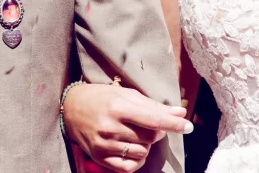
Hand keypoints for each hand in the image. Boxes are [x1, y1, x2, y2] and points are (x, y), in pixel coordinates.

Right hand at [63, 83, 192, 172]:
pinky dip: (137, 160)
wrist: (71, 108)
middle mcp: (111, 126)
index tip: (188, 126)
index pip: (153, 119)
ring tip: (136, 134)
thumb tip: (181, 112)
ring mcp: (104, 144)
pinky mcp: (99, 157)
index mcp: (119, 106)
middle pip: (149, 137)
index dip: (173, 124)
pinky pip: (128, 167)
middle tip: (150, 125)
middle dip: (157, 132)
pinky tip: (134, 150)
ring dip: (146, 146)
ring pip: (141, 152)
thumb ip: (154, 106)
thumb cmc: (102, 97)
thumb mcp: (126, 94)